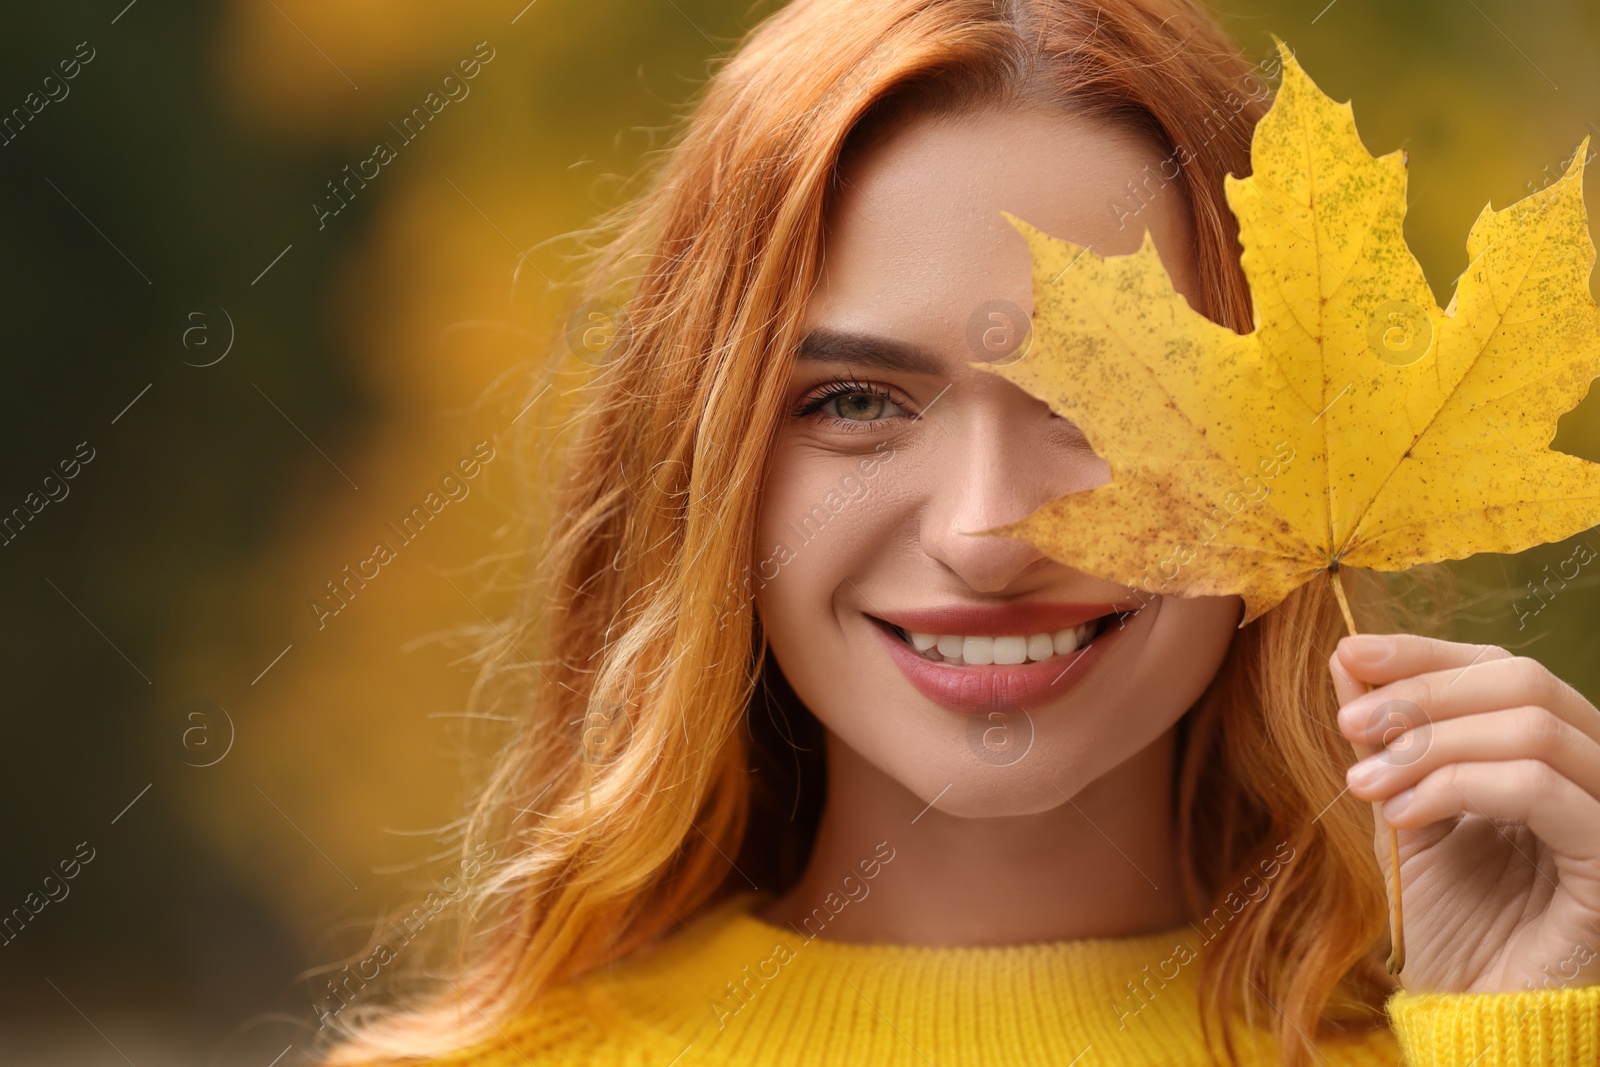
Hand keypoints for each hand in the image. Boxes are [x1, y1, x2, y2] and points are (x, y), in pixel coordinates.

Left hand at [1330, 633, 1599, 993]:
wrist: (1478, 1015)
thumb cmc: (1452, 923)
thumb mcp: (1404, 810)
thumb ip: (1387, 739)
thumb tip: (1348, 657)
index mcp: (1549, 754)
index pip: (1500, 668)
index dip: (1425, 653)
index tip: (1348, 653)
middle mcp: (1593, 773)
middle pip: (1522, 680)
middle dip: (1421, 692)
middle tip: (1349, 724)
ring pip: (1532, 727)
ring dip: (1429, 744)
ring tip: (1363, 782)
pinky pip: (1539, 788)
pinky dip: (1457, 785)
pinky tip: (1401, 815)